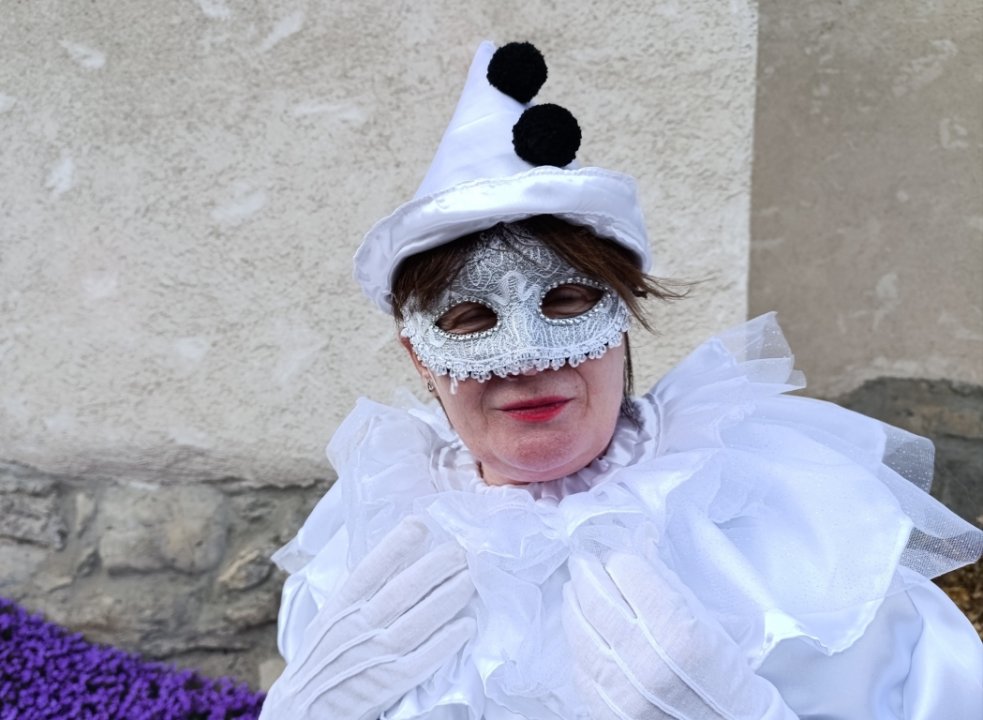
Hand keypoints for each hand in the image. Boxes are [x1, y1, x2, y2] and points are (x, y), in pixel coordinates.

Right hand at [260, 516, 475, 719]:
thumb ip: (357, 592)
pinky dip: (443, 644)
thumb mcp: (329, 617)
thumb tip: (395, 555)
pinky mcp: (387, 685)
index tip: (420, 524)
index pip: (368, 571)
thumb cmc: (322, 657)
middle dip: (434, 567)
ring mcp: (372, 658)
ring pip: (416, 623)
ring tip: (471, 578)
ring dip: (447, 599)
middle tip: (463, 549)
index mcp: (339, 608)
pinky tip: (465, 626)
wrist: (301, 712)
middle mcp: (355, 629)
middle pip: (400, 592)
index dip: (394, 546)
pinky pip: (420, 662)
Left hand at [562, 553, 797, 719]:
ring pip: (581, 636)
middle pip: (599, 604)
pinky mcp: (610, 715)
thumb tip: (639, 546)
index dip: (620, 559)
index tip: (617, 552)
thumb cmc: (730, 675)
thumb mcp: (714, 622)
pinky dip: (578, 642)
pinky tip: (581, 627)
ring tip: (574, 588)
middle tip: (582, 559)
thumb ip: (672, 585)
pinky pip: (580, 670)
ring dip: (573, 604)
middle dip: (586, 573)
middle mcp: (651, 669)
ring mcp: (626, 698)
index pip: (631, 577)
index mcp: (684, 638)